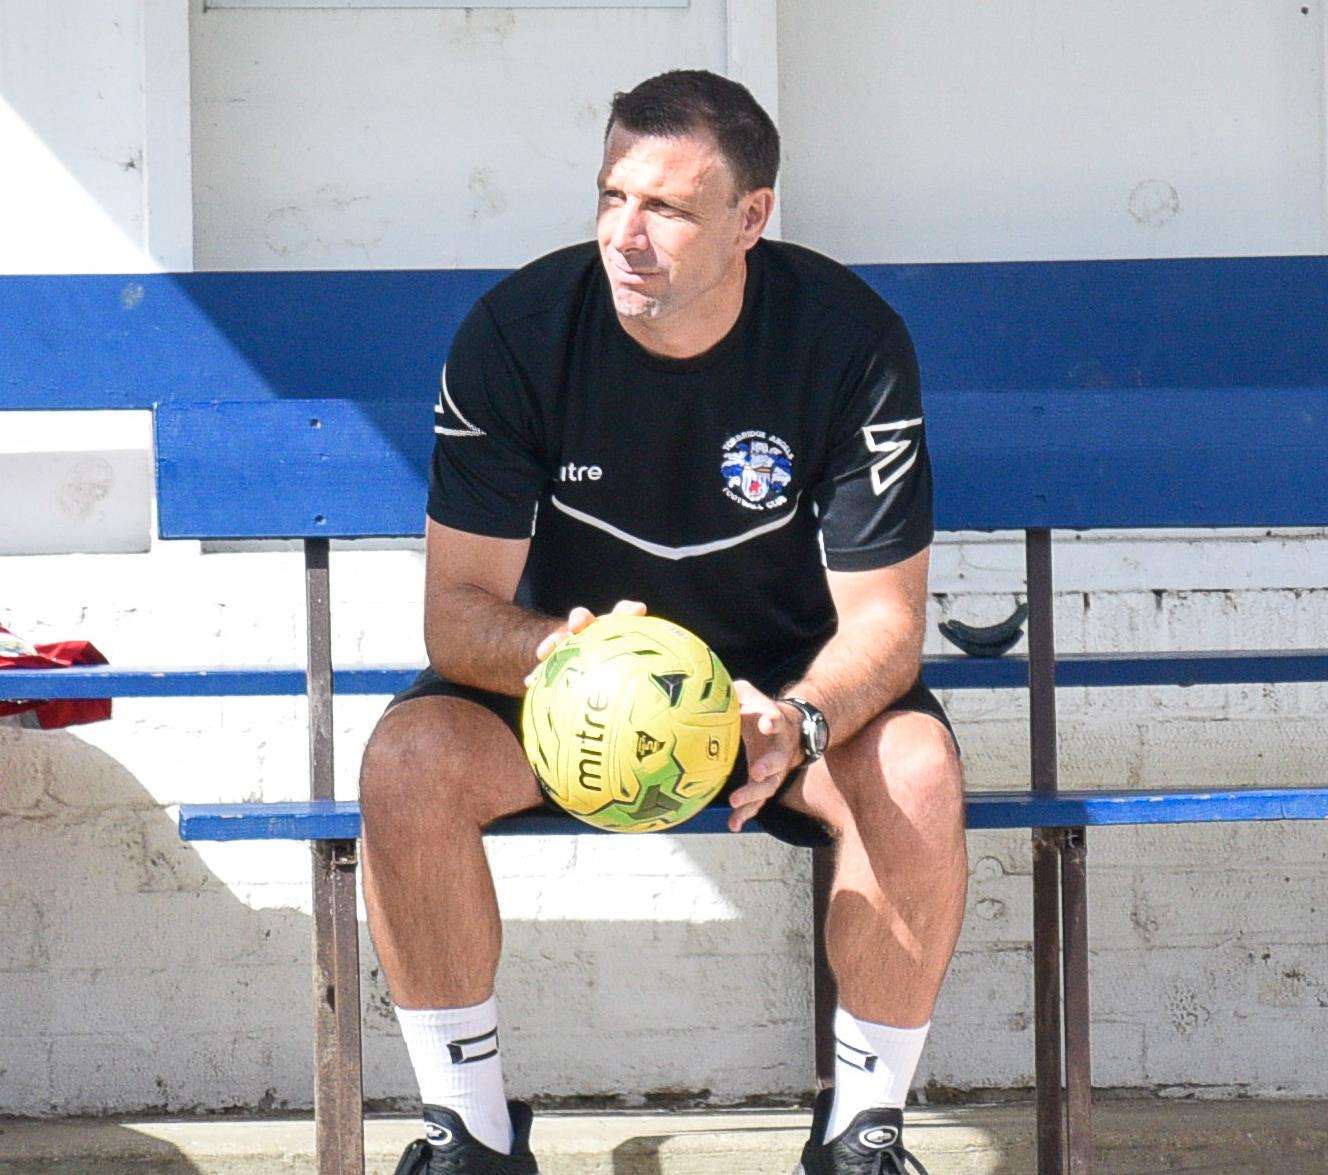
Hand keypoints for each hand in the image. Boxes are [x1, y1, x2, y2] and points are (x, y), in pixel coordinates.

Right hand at [524, 599, 646, 685]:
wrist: (583, 670)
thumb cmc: (617, 680)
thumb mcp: (631, 680)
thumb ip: (646, 689)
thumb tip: (673, 714)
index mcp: (616, 634)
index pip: (624, 615)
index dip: (629, 611)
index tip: (636, 610)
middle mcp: (593, 633)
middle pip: (588, 620)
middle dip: (582, 618)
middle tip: (577, 623)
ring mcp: (573, 642)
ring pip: (562, 637)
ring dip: (554, 640)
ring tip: (544, 651)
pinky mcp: (558, 655)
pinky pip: (548, 662)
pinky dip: (540, 671)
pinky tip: (530, 682)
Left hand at [726, 681, 803, 832]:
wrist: (788, 730)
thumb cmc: (760, 710)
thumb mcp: (749, 695)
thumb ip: (735, 691)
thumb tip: (708, 687)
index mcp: (774, 722)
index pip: (775, 719)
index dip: (771, 721)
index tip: (767, 723)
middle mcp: (779, 748)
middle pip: (778, 760)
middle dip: (768, 767)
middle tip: (756, 772)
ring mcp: (775, 770)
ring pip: (769, 786)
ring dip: (753, 795)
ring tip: (736, 803)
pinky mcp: (766, 785)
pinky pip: (758, 802)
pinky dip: (746, 813)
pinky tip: (732, 825)